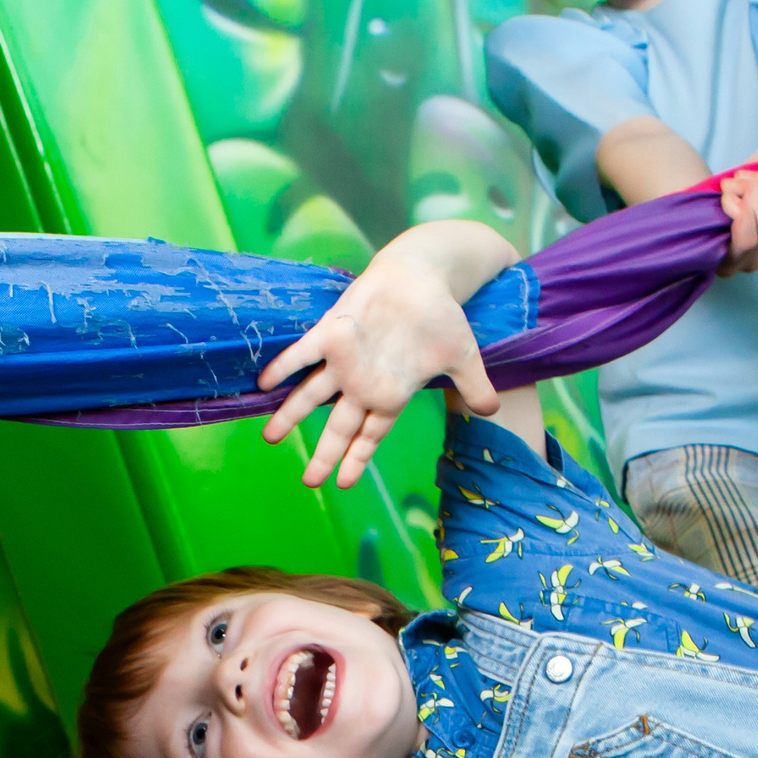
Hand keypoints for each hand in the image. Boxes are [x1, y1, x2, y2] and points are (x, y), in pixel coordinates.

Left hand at [258, 226, 515, 488]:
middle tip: (309, 482)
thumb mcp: (464, 357)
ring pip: (312, 395)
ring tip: (270, 437)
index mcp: (391, 393)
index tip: (343, 484)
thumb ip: (474, 386)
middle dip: (324, 454)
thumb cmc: (442, 316)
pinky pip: (303, 353)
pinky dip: (284, 368)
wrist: (423, 274)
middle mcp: (363, 382)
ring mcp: (345, 359)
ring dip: (291, 415)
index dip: (357, 459)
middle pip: (339, 426)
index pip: (371, 435)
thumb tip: (494, 411)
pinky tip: (264, 385)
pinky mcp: (333, 331)